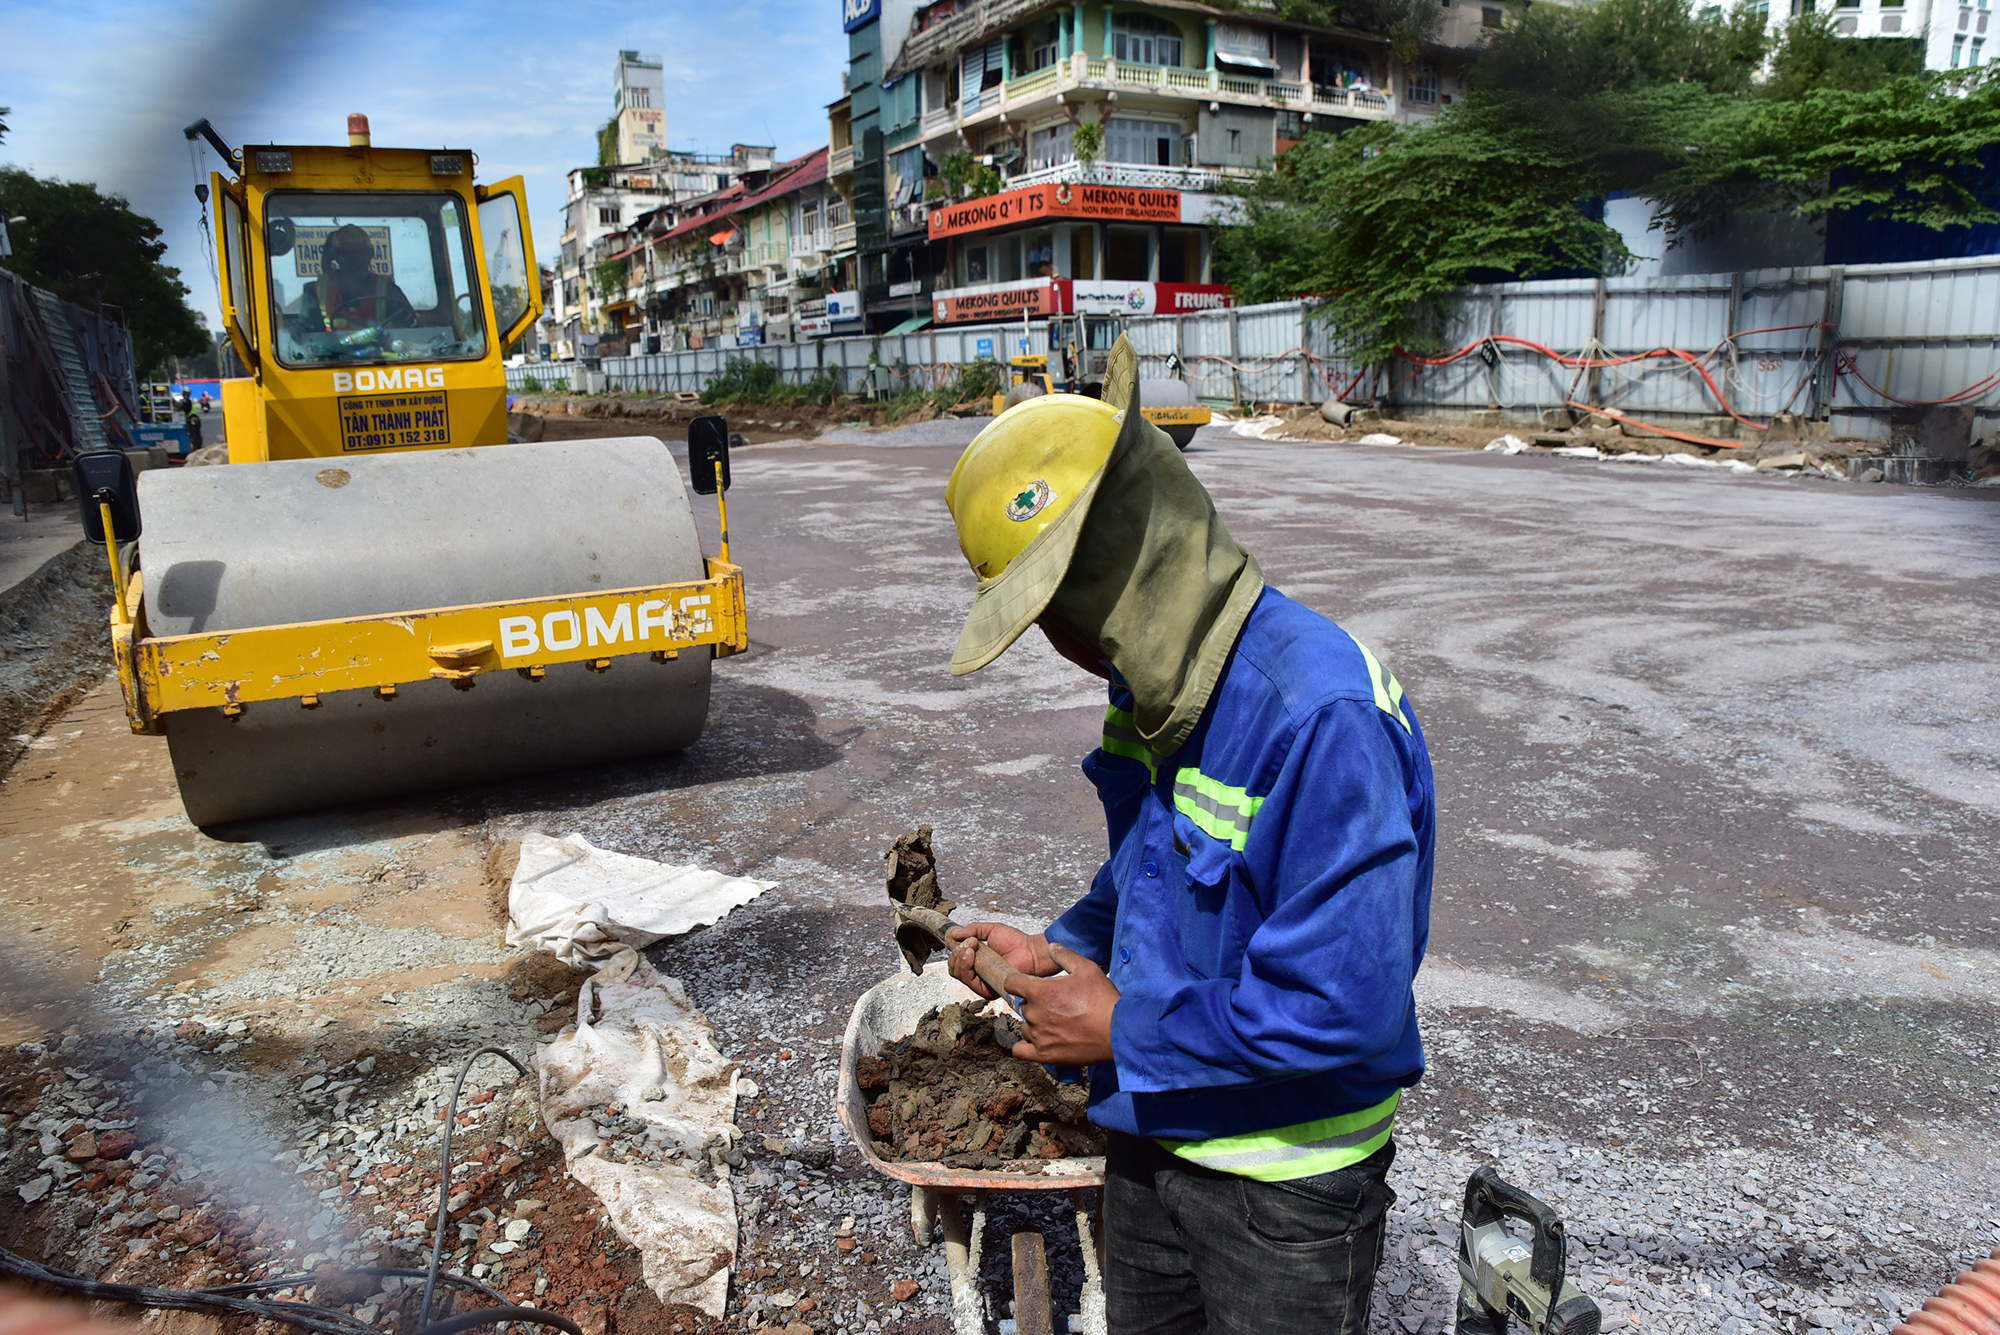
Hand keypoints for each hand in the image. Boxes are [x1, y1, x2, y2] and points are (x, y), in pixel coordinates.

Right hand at [947, 923, 1055, 998]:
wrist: (1030, 951)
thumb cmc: (1016, 942)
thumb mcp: (991, 930)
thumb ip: (973, 929)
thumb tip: (954, 934)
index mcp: (978, 961)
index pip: (957, 962)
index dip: (955, 951)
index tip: (962, 939)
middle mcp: (978, 974)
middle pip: (954, 969)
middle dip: (957, 953)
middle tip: (969, 943)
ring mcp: (981, 983)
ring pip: (958, 974)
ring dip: (960, 958)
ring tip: (971, 947)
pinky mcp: (987, 990)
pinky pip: (969, 981)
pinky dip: (965, 966)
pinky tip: (971, 955)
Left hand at [1008, 944, 1119, 1066]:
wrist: (1118, 1032)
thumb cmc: (1103, 1000)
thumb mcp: (1087, 969)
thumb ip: (1065, 955)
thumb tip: (1052, 947)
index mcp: (1040, 992)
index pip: (1012, 982)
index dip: (1018, 980)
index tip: (1026, 983)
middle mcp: (1034, 1014)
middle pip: (1023, 1005)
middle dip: (1035, 1003)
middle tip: (1056, 1004)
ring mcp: (1038, 1036)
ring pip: (1025, 1027)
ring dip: (1035, 1024)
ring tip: (1056, 1023)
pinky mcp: (1044, 1055)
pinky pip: (1021, 1051)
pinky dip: (1026, 1046)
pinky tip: (1038, 1041)